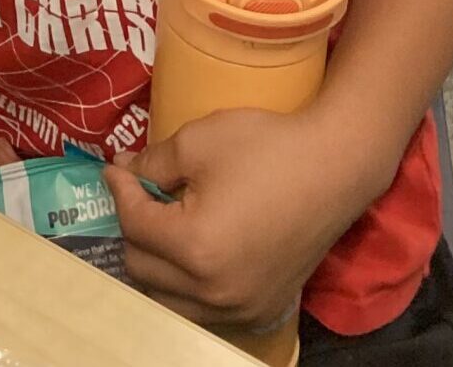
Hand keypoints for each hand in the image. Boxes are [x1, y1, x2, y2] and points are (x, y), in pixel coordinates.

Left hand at [101, 107, 385, 329]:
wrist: (335, 168)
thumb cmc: (266, 148)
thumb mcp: (197, 142)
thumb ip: (152, 163)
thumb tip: (124, 172)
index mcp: (196, 249)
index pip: (134, 225)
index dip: (120, 190)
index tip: (116, 167)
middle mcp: (215, 292)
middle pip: (143, 268)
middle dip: (134, 227)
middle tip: (140, 194)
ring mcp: (241, 308)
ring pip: (169, 298)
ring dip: (156, 263)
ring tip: (161, 223)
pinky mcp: (262, 310)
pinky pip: (204, 309)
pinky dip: (187, 285)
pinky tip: (192, 253)